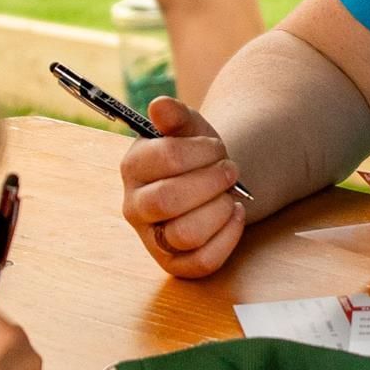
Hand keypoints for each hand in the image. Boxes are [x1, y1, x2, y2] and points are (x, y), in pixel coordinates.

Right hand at [121, 97, 250, 276]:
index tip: (218, 148)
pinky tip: (236, 215)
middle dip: (211, 182)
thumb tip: (160, 105)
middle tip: (230, 170)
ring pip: (185, 234)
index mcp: (133, 168)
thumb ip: (176, 115)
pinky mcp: (174, 263)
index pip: (164, 159)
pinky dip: (228, 238)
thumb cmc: (194, 154)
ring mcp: (152, 239)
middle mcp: (134, 206)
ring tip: (230, 195)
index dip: (201, 152)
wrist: (207, 183)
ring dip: (219, 210)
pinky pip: (202, 262)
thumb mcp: (188, 128)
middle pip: (168, 200)